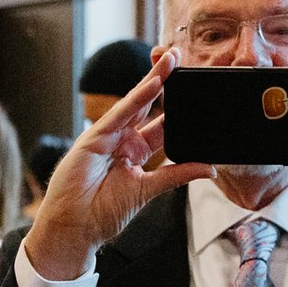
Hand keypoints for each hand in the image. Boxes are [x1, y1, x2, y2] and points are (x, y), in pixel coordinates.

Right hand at [22, 50, 209, 280]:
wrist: (76, 228)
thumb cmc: (103, 213)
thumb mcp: (149, 191)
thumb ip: (178, 175)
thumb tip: (211, 169)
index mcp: (136, 152)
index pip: (162, 123)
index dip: (177, 106)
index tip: (195, 89)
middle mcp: (123, 140)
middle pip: (149, 105)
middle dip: (165, 82)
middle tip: (182, 58)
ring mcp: (108, 136)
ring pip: (135, 102)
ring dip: (154, 80)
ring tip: (172, 60)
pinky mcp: (94, 138)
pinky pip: (120, 114)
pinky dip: (137, 98)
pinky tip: (154, 83)